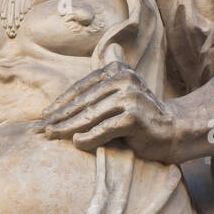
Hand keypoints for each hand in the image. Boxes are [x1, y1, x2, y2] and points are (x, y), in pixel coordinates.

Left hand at [41, 61, 179, 161]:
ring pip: (91, 115)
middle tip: (41, 129)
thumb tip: (72, 88)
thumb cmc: (139, 118)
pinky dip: (89, 137)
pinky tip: (76, 143)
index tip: (44, 116)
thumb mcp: (118, 97)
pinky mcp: (134, 115)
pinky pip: (105, 128)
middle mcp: (123, 78)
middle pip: (84, 101)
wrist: (172, 130)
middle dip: (60, 117)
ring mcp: (130, 95)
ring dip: (68, 128)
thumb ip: (97, 92)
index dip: (61, 103)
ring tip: (52, 136)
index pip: (82, 87)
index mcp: (117, 69)